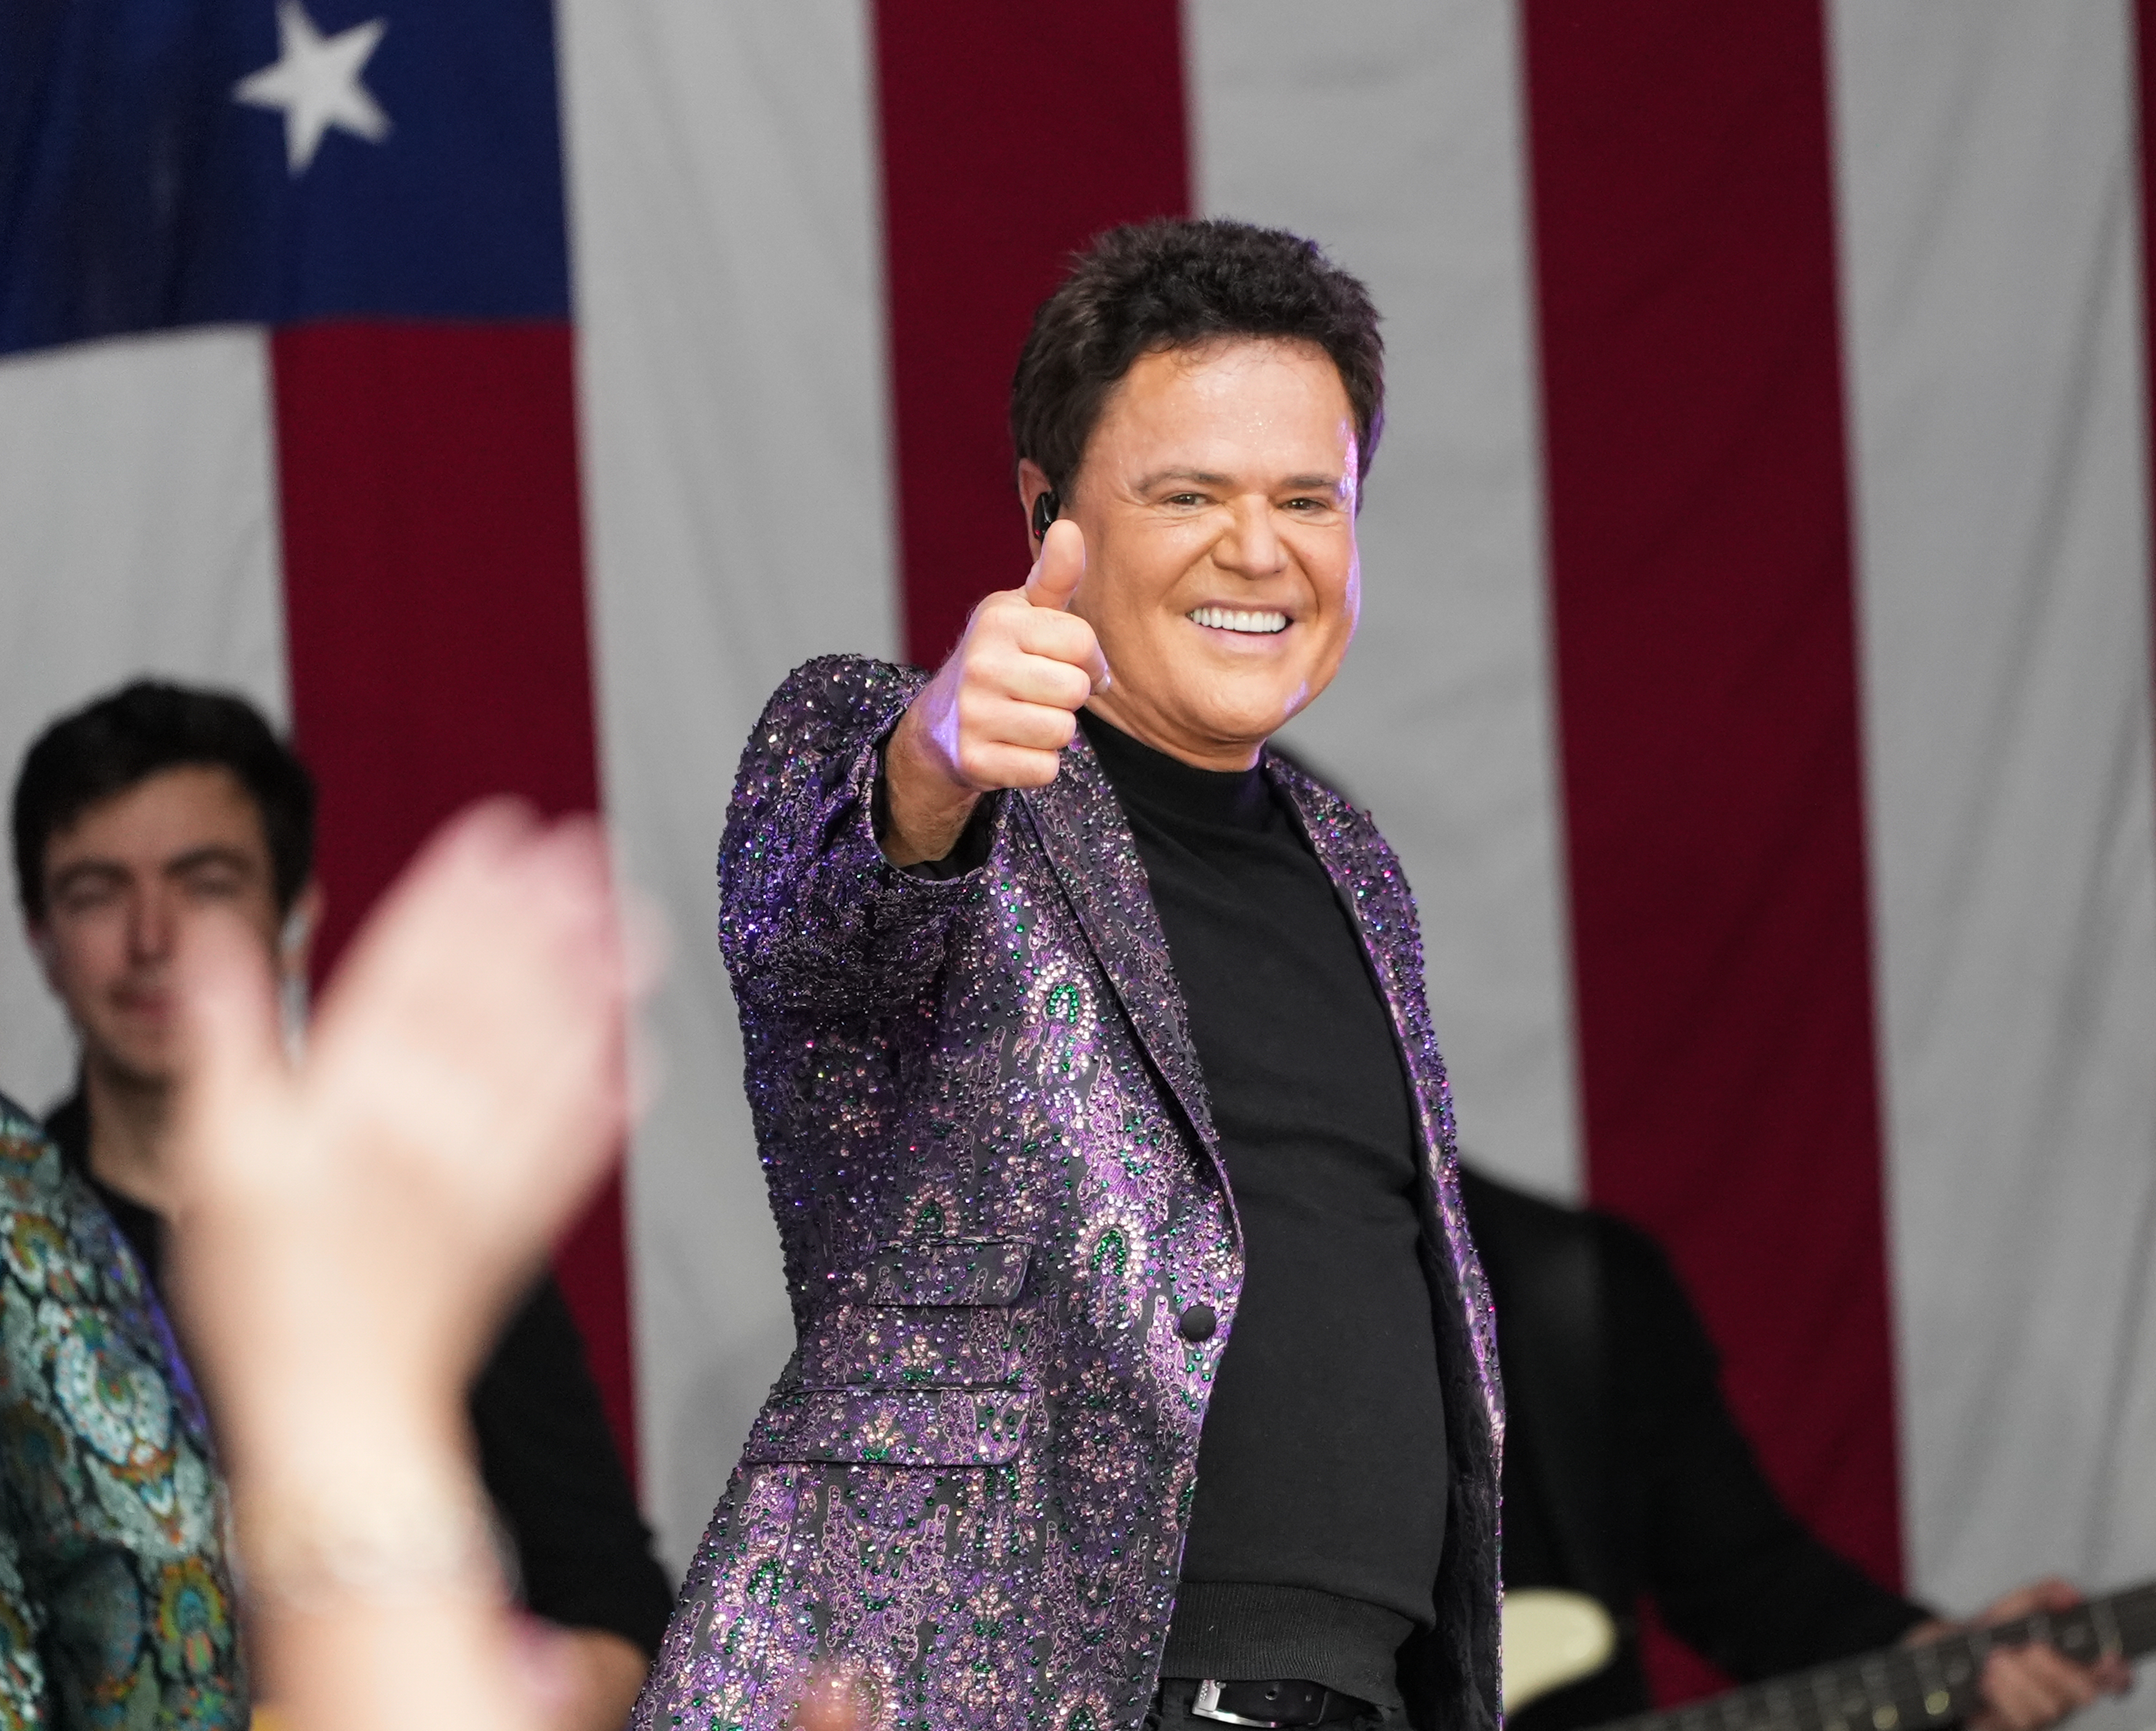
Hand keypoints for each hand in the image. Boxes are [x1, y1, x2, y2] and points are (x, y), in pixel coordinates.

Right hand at [169, 802, 651, 1479]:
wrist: (337, 1422)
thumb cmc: (262, 1294)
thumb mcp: (211, 1156)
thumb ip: (226, 1037)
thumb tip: (220, 936)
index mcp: (356, 1097)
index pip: (418, 966)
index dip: (461, 891)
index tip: (500, 828)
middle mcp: (438, 1123)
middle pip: (498, 995)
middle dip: (541, 914)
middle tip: (584, 845)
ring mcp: (492, 1174)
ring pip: (553, 1056)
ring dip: (596, 985)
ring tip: (636, 922)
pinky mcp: (526, 1224)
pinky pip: (581, 1145)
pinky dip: (614, 1095)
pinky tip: (644, 1052)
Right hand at [882, 518, 1109, 864]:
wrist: (942, 725)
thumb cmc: (1000, 661)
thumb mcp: (1024, 614)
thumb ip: (1055, 576)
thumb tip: (1069, 527)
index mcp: (999, 619)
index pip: (1082, 642)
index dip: (1087, 659)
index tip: (1066, 663)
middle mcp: (981, 662)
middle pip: (1075, 690)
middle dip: (1068, 697)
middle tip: (1039, 694)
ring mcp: (974, 713)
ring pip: (1062, 732)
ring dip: (1053, 732)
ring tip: (1024, 718)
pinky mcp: (975, 760)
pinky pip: (1044, 769)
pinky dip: (1037, 764)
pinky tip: (1012, 747)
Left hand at [1910, 1578, 2132, 1730]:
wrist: (1943, 1654)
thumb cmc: (1988, 1634)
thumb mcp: (2011, 1607)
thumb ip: (2041, 1595)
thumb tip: (2070, 1594)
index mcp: (2071, 1668)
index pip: (2112, 1680)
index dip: (2116, 1674)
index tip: (2107, 1659)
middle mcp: (2061, 1697)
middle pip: (2082, 1694)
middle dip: (2054, 1667)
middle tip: (2026, 1649)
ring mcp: (2038, 1717)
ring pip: (2048, 1710)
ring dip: (2018, 1680)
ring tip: (1995, 1661)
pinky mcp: (2009, 1728)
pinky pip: (2017, 1723)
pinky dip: (2000, 1695)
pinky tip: (1986, 1680)